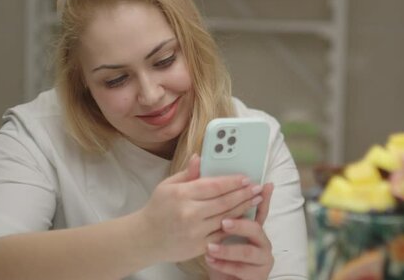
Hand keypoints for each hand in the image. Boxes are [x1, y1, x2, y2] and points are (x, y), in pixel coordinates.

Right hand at [135, 154, 263, 262]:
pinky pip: (222, 234)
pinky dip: (235, 225)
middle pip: (224, 202)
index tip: (246, 178)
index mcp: (181, 195)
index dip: (233, 181)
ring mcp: (195, 232)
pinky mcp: (199, 247)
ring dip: (244, 208)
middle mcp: (189, 213)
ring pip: (226, 218)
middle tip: (258, 188)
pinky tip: (245, 217)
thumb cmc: (158, 208)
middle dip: (244, 194)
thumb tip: (200, 157)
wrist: (145, 239)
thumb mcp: (167, 185)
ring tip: (257, 199)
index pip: (214, 185)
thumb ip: (188, 173)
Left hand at [206, 183, 274, 279]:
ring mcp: (263, 260)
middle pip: (256, 229)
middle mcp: (263, 242)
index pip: (261, 210)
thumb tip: (210, 179)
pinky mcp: (258, 276)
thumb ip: (219, 212)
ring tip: (210, 247)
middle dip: (240, 225)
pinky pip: (242, 270)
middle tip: (223, 222)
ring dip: (228, 249)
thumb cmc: (221, 255)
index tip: (264, 185)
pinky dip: (224, 265)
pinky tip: (210, 260)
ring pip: (248, 252)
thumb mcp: (220, 234)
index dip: (264, 198)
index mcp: (255, 229)